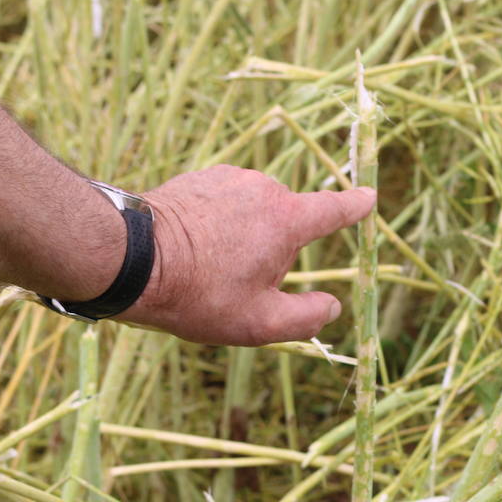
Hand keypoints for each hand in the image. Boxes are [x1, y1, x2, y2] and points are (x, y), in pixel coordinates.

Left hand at [115, 165, 376, 345]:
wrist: (132, 260)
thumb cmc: (200, 294)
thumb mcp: (259, 324)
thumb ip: (305, 318)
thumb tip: (332, 307)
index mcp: (287, 219)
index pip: (334, 210)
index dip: (355, 207)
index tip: (369, 198)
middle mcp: (263, 187)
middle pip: (286, 221)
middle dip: (273, 252)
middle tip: (236, 286)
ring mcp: (228, 177)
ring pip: (252, 213)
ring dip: (242, 238)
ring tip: (207, 269)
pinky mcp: (198, 177)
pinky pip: (223, 203)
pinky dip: (217, 225)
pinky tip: (191, 249)